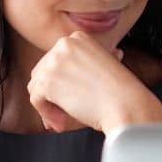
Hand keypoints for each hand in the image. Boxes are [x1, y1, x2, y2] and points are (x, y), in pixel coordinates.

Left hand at [26, 32, 161, 132]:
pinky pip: (36, 100)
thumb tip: (61, 80)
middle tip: (65, 114)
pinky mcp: (48, 80)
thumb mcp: (101, 67)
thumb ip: (81, 66)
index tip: (72, 98)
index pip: (55, 60)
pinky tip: (62, 123)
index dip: (60, 83)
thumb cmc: (119, 92)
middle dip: (51, 96)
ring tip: (64, 120)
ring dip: (48, 106)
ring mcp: (54, 61)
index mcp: (77, 38)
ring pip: (36, 86)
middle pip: (42, 72)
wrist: (126, 104)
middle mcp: (64, 44)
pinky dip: (46, 114)